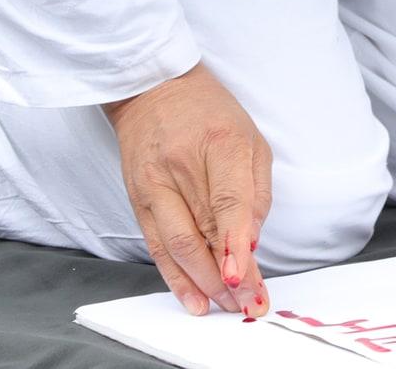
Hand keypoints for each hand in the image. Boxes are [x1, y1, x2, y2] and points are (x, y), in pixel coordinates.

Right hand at [102, 61, 273, 317]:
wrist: (153, 87)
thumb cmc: (210, 113)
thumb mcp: (250, 138)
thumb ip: (257, 191)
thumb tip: (252, 241)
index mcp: (219, 142)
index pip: (227, 200)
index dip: (235, 242)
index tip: (245, 278)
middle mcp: (182, 164)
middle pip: (204, 231)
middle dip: (229, 278)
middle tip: (249, 305)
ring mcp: (154, 183)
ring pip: (178, 246)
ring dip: (204, 285)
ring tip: (228, 307)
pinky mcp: (138, 198)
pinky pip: (157, 247)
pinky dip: (176, 279)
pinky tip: (195, 300)